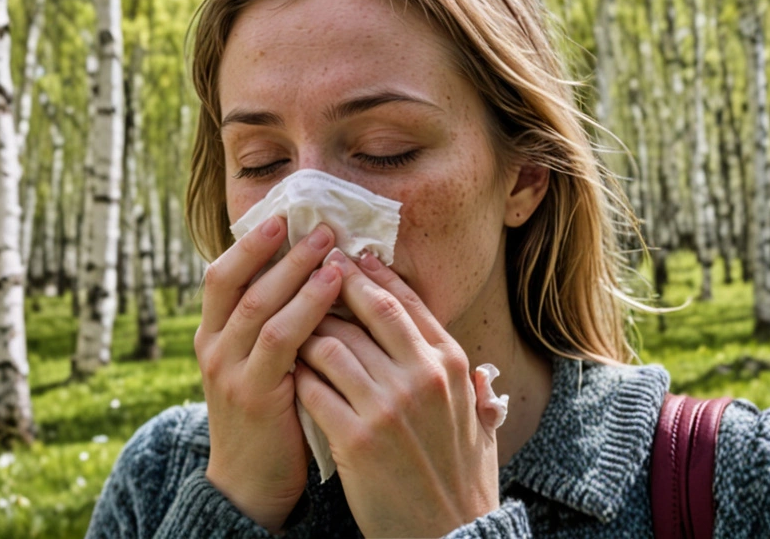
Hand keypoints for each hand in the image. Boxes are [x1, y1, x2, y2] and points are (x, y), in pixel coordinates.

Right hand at [196, 217, 341, 532]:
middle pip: (237, 281)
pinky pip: (280, 341)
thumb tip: (312, 270)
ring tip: (330, 247)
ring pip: (258, 305)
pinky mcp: (253, 393)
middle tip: (318, 222)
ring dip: (296, 271)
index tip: (285, 213)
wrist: (251, 482)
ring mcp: (228, 370)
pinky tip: (333, 289)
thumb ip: (275, 323)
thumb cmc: (269, 413)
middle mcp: (213, 346)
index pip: (222, 274)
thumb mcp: (260, 362)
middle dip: (279, 248)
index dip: (251, 243)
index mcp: (212, 333)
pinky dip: (307, 309)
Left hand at [294, 251, 502, 537]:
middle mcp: (422, 376)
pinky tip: (287, 372)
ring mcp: (388, 406)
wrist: (451, 538)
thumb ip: (477, 392)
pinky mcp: (356, 437)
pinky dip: (297, 375)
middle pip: (367, 308)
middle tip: (307, 270)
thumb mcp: (482, 428)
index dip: (373, 274)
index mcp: (452, 365)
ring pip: (331, 342)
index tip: (349, 257)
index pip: (406, 301)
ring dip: (306, 329)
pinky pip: (313, 388)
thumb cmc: (464, 482)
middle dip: (333, 284)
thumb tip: (482, 373)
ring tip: (290, 324)